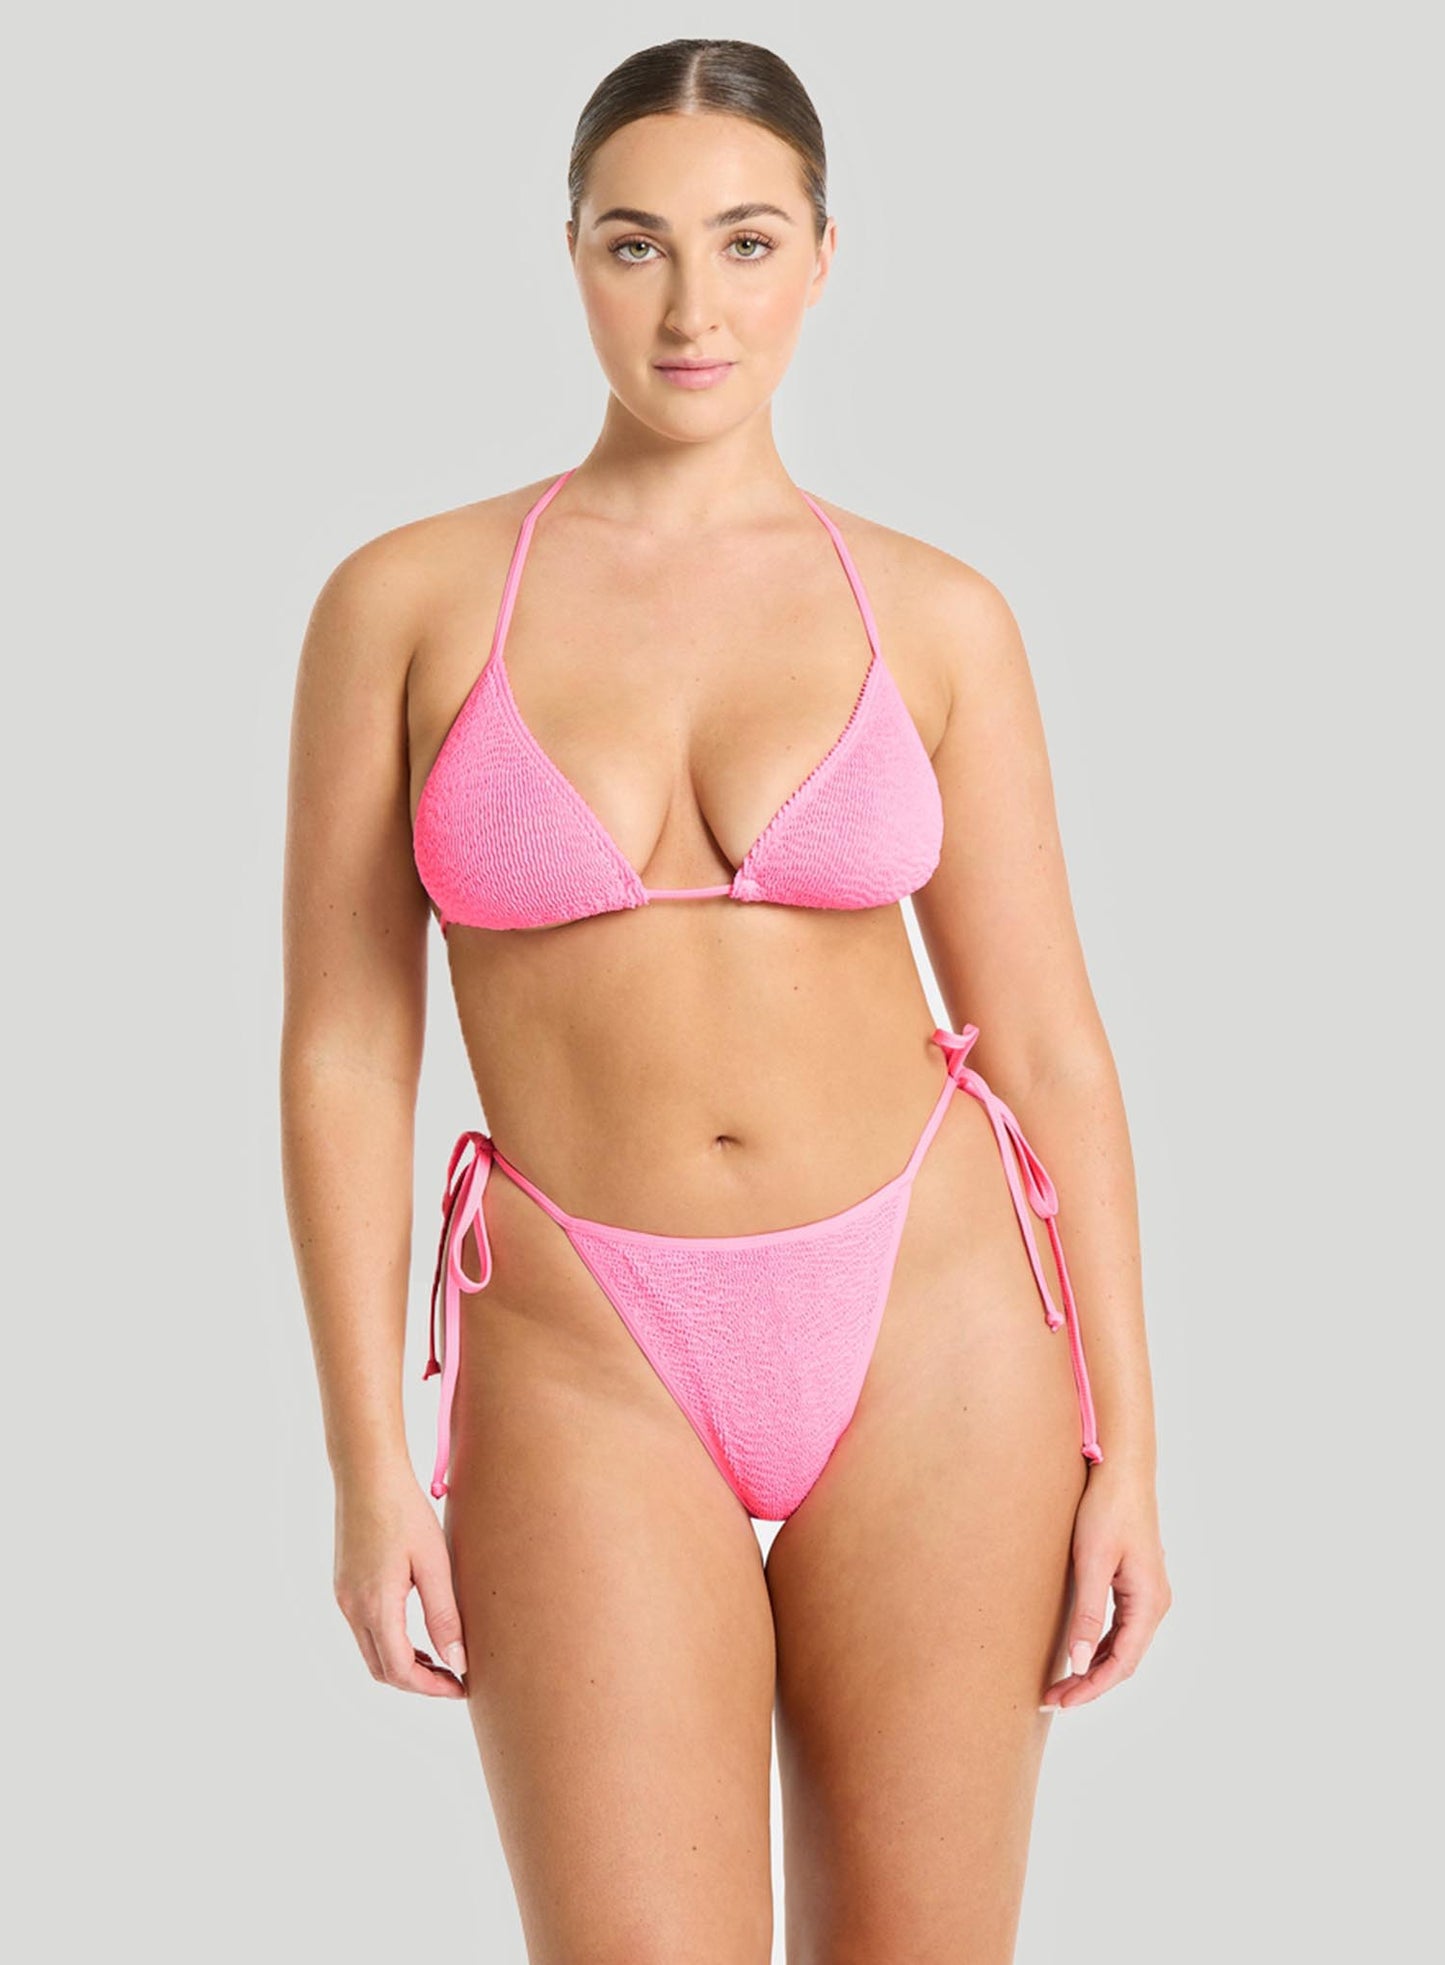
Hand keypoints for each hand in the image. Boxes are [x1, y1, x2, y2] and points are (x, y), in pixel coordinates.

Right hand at [333, 1464, 468, 1697]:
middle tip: (454, 1677)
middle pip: (381, 1670)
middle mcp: (353, 1608)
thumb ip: (444, 1616)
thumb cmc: (404, 1511)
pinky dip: (390, 1642)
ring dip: (403, 1663)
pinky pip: (365, 1630)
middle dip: (417, 1682)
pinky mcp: (344, 1586)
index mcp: (376, 1606)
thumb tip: (456, 1661)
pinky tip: (416, 1633)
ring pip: (372, 1652)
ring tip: (441, 1658)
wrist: (366, 1473)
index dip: (431, 1687)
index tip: (460, 1686)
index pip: (400, 1671)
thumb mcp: (434, 1563)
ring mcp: (344, 1597)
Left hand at [1039, 1463, 1170, 1711]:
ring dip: (1093, 1666)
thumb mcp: (1092, 1561)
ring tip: (1060, 1682)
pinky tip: (1078, 1651)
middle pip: (1123, 1659)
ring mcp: (1147, 1593)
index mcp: (1149, 1602)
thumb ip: (1088, 1614)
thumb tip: (1080, 1662)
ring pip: (1122, 1645)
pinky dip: (1099, 1645)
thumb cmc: (1107, 1509)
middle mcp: (1154, 1603)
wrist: (1122, 1471)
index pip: (1122, 1664)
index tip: (1061, 1702)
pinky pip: (1120, 1627)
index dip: (1091, 1688)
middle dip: (1088, 1683)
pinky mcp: (1135, 1582)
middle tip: (1052, 1698)